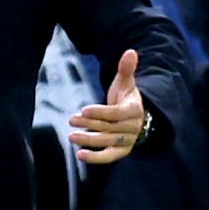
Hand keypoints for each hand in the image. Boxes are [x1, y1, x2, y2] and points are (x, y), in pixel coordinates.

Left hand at [69, 48, 145, 165]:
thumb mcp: (126, 82)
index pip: (117, 113)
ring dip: (89, 140)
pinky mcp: (121, 152)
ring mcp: (127, 141)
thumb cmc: (126, 97)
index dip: (101, 112)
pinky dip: (95, 158)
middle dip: (89, 124)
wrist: (136, 117)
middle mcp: (132, 127)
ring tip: (72, 136)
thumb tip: (130, 51)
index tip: (84, 109)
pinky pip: (109, 157)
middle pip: (109, 127)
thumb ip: (126, 69)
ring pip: (107, 142)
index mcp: (135, 110)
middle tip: (71, 119)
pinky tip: (80, 155)